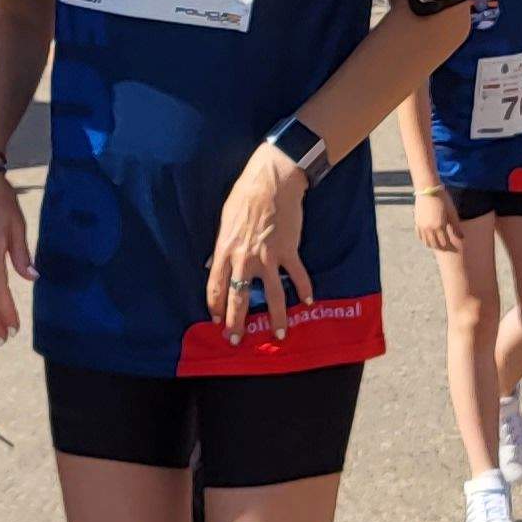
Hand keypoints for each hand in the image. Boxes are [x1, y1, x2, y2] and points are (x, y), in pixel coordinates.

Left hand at [206, 143, 315, 342]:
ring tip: (278, 335)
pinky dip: (305, 289)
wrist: (272, 181)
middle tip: (235, 340)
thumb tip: (213, 265)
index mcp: (225, 250)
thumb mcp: (224, 222)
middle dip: (237, 322)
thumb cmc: (244, 197)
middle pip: (239, 298)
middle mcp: (245, 258)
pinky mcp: (288, 251)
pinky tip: (308, 301)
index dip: (215, 307)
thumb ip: (221, 247)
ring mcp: (268, 256)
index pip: (216, 287)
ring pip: (273, 295)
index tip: (216, 321)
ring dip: (277, 318)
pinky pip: (297, 275)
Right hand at [414, 187, 460, 253]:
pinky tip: (428, 239)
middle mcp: (429, 229)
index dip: (451, 247)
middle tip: (447, 248)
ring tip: (438, 245)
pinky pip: (420, 236)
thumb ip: (456, 227)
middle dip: (442, 248)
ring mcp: (422, 227)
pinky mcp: (417, 223)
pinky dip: (424, 240)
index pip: (445, 243)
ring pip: (426, 242)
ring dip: (433, 245)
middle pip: (435, 245)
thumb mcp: (452, 213)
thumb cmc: (443, 200)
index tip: (455, 248)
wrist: (428, 190)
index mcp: (439, 227)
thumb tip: (462, 238)